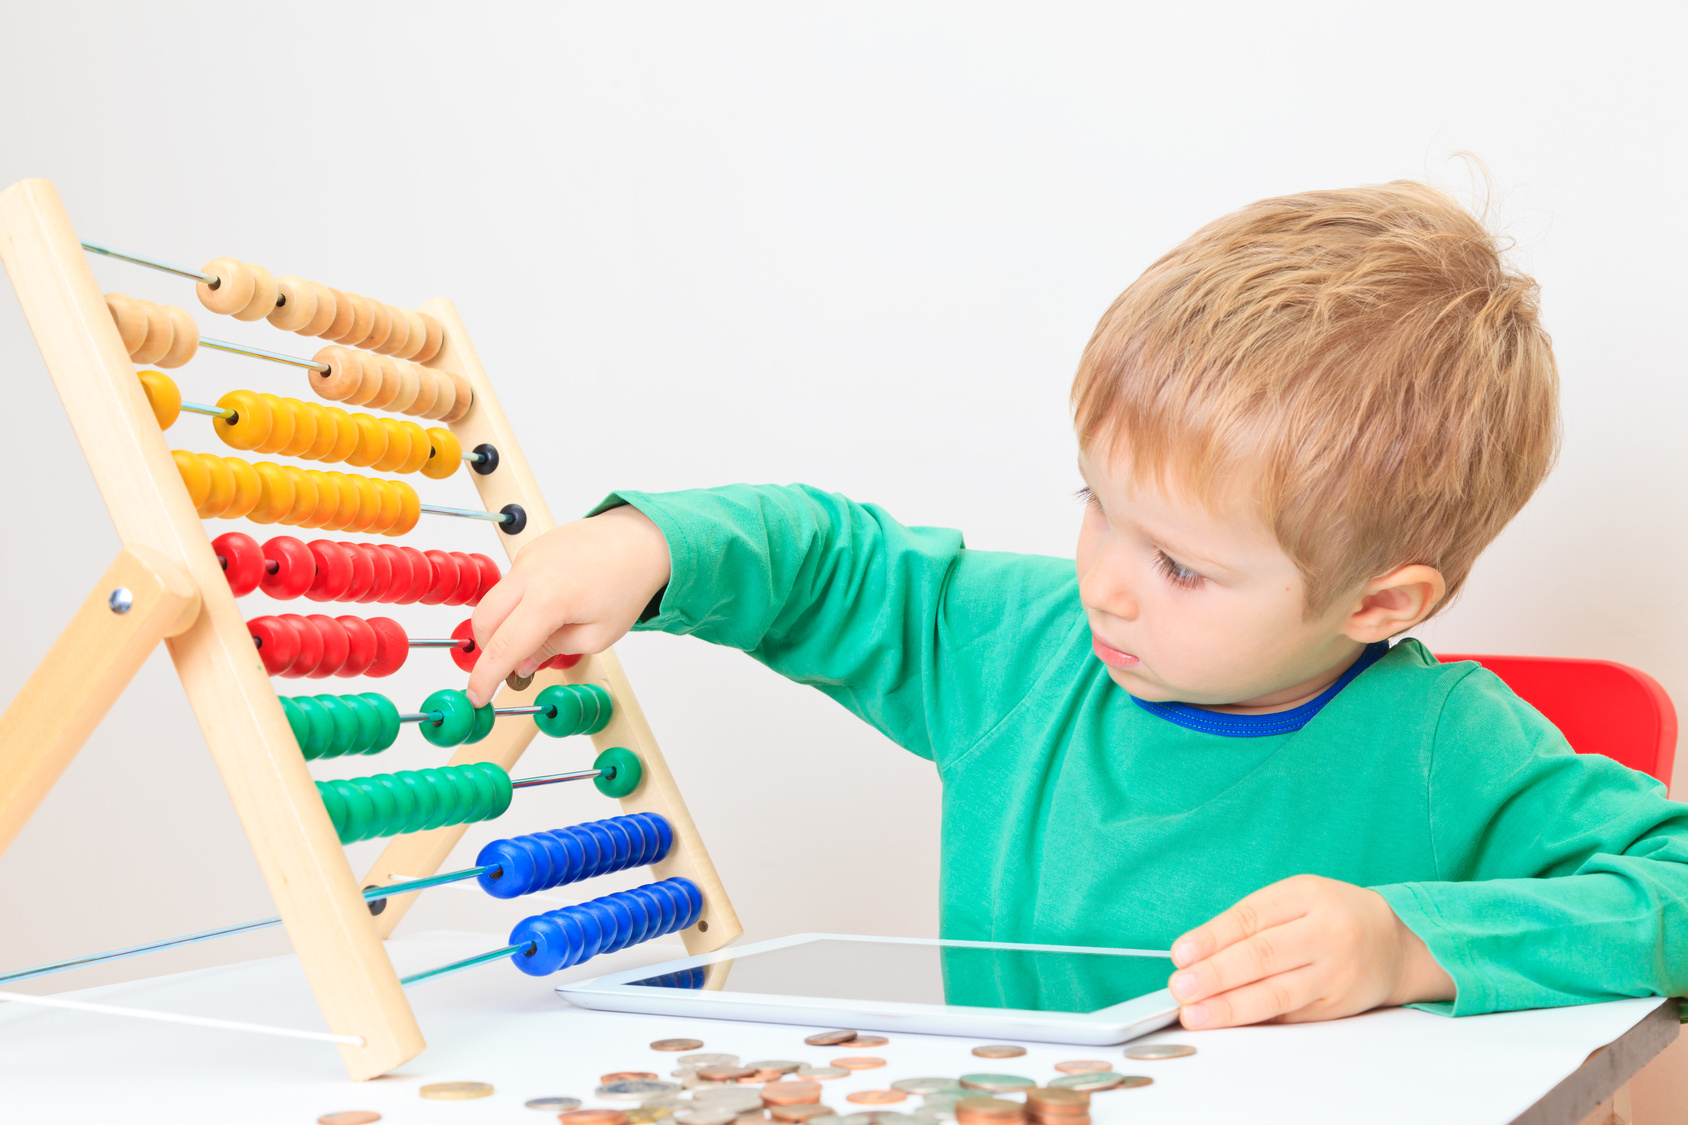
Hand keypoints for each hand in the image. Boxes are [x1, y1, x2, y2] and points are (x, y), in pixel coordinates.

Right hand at [464, 506, 671, 705]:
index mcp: (550, 599)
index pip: (504, 646)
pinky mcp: (528, 550)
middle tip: (513, 665)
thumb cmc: (627, 585)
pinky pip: (510, 584)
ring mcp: (526, 557)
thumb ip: (553, 651)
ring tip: (541, 633)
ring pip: (494, 601)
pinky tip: (549, 606)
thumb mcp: (597, 635)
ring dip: (505, 625)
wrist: (639, 539)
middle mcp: (530, 573)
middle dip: (490, 650)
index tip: (477, 697)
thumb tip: (520, 664)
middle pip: (484, 621)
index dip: (486, 677)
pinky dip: (517, 604)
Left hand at [1166, 874, 1454, 1027]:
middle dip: (1216, 975)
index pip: (1252, 917)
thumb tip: (1195, 954)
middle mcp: (1325, 934)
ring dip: (1230, 1007)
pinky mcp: (1335, 1007)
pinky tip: (1226, 1022)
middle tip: (1181, 987)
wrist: (1394, 945)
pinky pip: (1288, 1014)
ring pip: (1277, 993)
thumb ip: (1249, 922)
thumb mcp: (1294, 899)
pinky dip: (1253, 1019)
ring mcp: (1333, 974)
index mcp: (1308, 896)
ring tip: (1195, 1014)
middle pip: (1263, 956)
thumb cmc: (1331, 916)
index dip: (1213, 938)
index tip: (1181, 954)